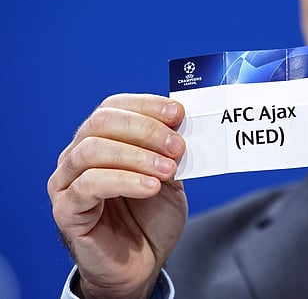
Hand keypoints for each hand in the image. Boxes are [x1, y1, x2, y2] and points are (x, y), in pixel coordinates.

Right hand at [47, 94, 187, 297]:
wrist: (143, 263)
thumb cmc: (152, 217)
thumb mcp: (169, 175)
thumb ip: (169, 150)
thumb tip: (180, 121)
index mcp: (102, 140)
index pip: (114, 107)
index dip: (146, 105)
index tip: (177, 113)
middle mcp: (78, 156)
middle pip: (101, 123)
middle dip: (145, 129)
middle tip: (177, 145)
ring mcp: (67, 182)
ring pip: (91, 150)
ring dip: (136, 155)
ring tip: (167, 169)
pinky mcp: (66, 210)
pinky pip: (88, 185)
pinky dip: (124, 180)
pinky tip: (151, 187)